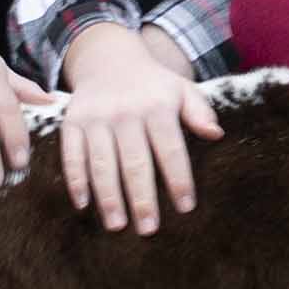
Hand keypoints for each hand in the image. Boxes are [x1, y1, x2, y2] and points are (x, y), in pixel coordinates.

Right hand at [56, 27, 223, 233]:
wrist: (109, 59)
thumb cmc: (153, 86)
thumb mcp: (181, 90)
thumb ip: (199, 111)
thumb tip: (216, 134)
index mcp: (157, 106)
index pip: (170, 149)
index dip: (178, 179)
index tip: (186, 208)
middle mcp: (125, 112)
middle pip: (135, 162)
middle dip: (141, 198)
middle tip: (149, 229)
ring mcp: (96, 118)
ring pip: (102, 162)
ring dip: (108, 197)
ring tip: (117, 226)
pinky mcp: (72, 123)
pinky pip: (71, 155)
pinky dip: (76, 180)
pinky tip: (83, 205)